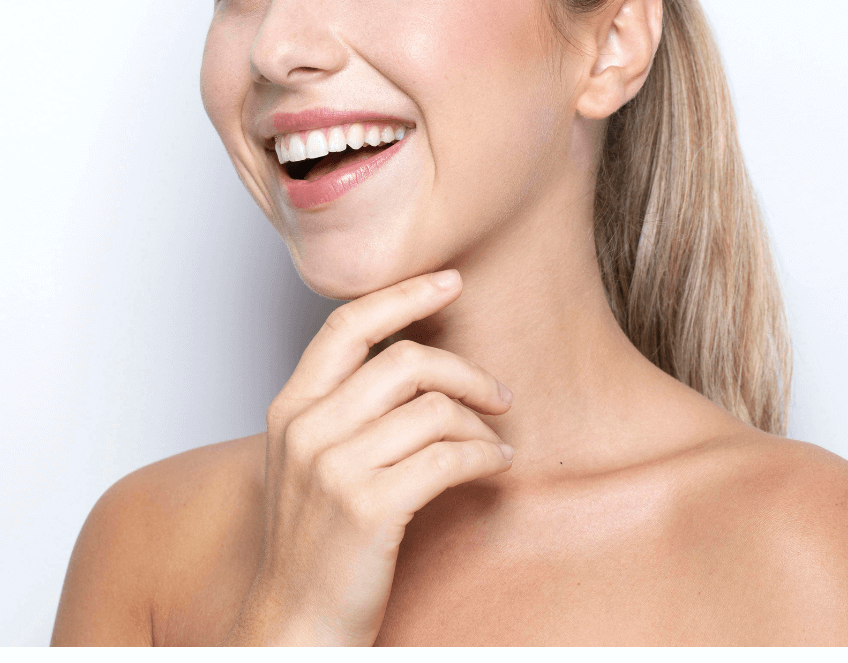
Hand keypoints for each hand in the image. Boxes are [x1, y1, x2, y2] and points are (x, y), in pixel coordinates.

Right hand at [219, 269, 513, 645]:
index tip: (450, 280)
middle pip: (407, 360)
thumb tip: (414, 359)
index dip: (404, 295)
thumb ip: (344, 405)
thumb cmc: (312, 539)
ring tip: (494, 442)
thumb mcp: (308, 458)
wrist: (293, 626)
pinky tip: (495, 466)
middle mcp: (307, 429)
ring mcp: (335, 468)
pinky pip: (449, 457)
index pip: (348, 324)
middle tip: (498, 393)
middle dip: (466, 371)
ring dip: (480, 424)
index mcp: (291, 407)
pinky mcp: (370, 508)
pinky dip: (485, 456)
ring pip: (435, 409)